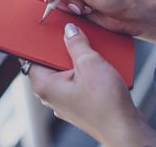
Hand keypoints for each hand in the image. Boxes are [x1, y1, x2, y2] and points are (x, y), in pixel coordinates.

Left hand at [26, 23, 155, 146]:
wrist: (124, 128)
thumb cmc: (105, 104)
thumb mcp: (90, 64)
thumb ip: (77, 43)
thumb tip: (69, 30)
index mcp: (45, 85)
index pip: (31, 57)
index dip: (38, 40)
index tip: (45, 27)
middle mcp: (52, 94)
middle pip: (51, 62)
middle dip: (64, 47)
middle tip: (75, 33)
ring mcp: (66, 100)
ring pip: (67, 70)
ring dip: (79, 58)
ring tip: (92, 48)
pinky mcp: (80, 102)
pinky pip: (79, 79)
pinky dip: (87, 70)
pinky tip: (101, 62)